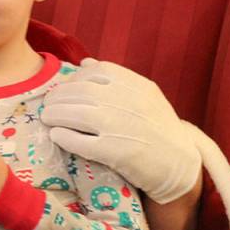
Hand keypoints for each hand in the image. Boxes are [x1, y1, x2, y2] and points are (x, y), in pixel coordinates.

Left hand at [41, 58, 201, 203]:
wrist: (181, 166)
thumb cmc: (158, 129)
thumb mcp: (145, 97)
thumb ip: (117, 80)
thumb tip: (84, 63)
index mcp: (139, 86)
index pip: (97, 71)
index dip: (75, 78)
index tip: (65, 88)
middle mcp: (131, 103)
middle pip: (81, 92)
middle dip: (58, 97)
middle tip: (48, 104)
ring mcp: (123, 128)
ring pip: (77, 114)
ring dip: (56, 114)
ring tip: (48, 118)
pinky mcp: (118, 153)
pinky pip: (81, 142)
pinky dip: (64, 137)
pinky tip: (57, 135)